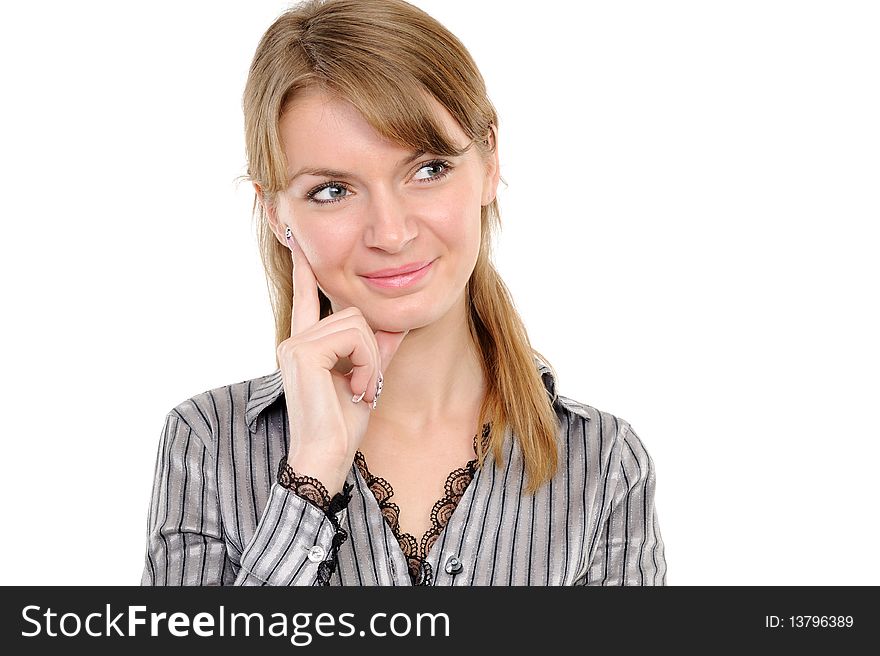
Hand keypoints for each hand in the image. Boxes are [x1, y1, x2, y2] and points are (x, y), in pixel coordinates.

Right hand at [276, 232, 408, 495]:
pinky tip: (355, 389)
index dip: (305, 273)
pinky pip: (354, 338)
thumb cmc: (341, 427)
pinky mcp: (303, 352)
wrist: (325, 457)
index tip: (299, 246)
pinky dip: (366, 364)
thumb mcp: (366, 380)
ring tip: (359, 391)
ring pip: (357, 323)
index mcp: (305, 346)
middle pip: (353, 313)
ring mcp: (295, 345)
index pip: (306, 300)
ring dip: (371, 360)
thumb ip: (377, 350)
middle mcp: (295, 341)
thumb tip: (397, 325)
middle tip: (364, 387)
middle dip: (371, 349)